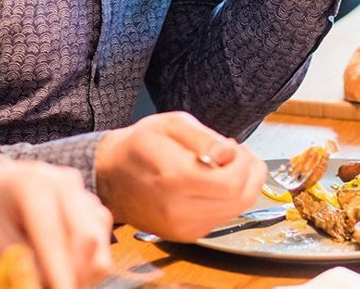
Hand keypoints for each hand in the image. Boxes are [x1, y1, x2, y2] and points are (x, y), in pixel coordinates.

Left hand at [0, 160, 112, 287]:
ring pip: (98, 237)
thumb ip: (18, 256)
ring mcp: (83, 192)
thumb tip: (46, 281)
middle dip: (78, 271)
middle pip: (86, 236)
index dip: (60, 269)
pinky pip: (101, 235)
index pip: (53, 235)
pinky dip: (91, 257)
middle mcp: (67, 184)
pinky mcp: (92, 204)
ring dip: (87, 266)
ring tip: (62, 282)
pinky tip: (69, 267)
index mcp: (36, 185)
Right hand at [95, 112, 266, 241]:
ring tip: (227, 166)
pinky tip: (216, 182)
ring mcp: (182, 227)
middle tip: (238, 154)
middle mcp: (178, 209)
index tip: (233, 146)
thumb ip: (203, 137)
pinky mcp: (185, 235)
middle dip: (250, 172)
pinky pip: (224, 218)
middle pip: (240, 199)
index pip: (231, 183)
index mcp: (174, 178)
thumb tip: (228, 151)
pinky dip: (229, 199)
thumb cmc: (139, 146)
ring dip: (243, 186)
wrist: (109, 177)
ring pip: (237, 210)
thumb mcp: (170, 124)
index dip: (243, 162)